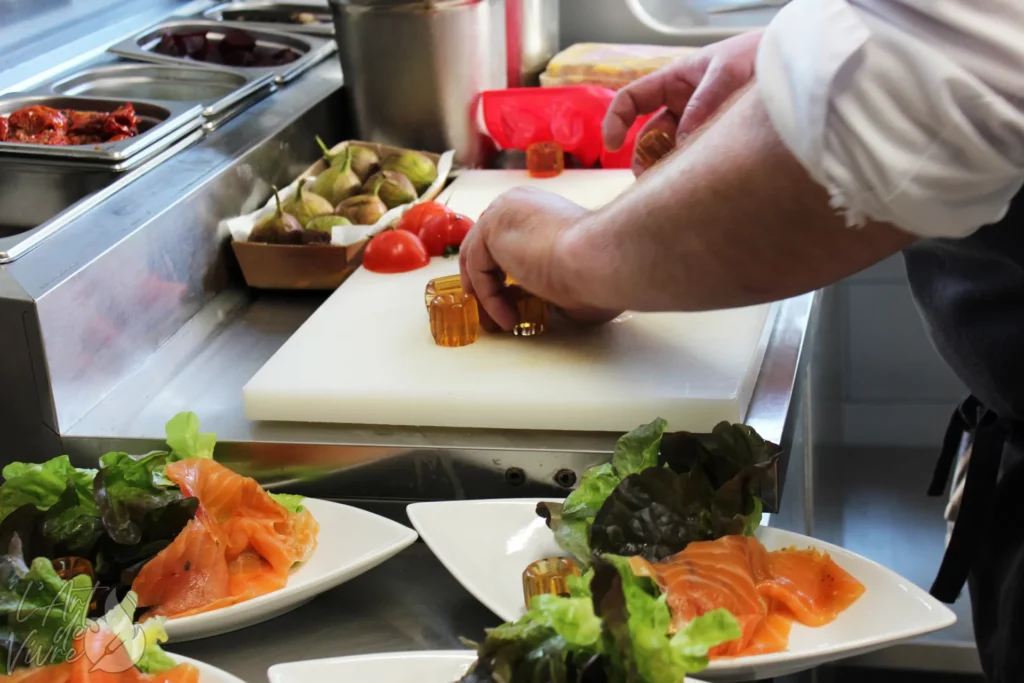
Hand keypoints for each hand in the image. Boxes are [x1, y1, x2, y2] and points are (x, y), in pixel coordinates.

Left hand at [458, 187, 620, 330]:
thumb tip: (546, 302)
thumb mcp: (568, 275)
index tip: (511, 304)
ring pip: (478, 261)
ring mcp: (502, 212)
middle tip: (495, 317)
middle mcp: (516, 204)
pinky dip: (489, 298)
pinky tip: (509, 318)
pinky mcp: (491, 227)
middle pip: (486, 249)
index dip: (503, 276)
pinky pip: (478, 269)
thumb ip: (547, 281)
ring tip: (501, 324)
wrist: (600, 258)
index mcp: (537, 209)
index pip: (505, 242)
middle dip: (487, 287)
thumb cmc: (599, 267)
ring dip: (487, 298)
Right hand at [603, 30, 763, 174]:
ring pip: (670, 152)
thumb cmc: (756, 55)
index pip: (631, 100)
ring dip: (666, 169)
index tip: (611, 145)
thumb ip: (704, 102)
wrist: (792, 64)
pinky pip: (695, 160)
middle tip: (647, 181)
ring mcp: (698, 125)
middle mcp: (681, 105)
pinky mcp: (715, 143)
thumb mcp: (727, 71)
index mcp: (673, 81)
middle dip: (643, 158)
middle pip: (649, 136)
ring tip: (669, 188)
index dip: (616, 121)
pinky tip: (695, 185)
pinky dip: (690, 173)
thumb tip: (684, 141)